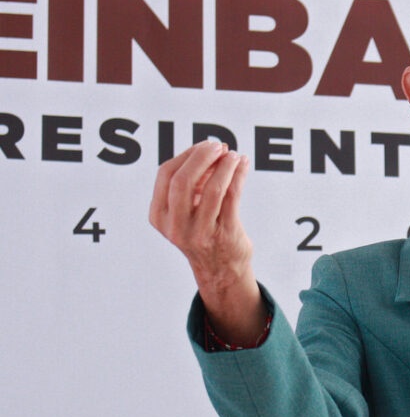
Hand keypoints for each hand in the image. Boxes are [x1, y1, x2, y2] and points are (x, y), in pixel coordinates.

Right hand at [149, 140, 265, 342]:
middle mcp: (176, 226)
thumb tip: (209, 151)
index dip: (186, 155)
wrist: (220, 271)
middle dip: (202, 156)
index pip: (166, 175)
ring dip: (225, 165)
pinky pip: (232, 196)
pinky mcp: (225, 233)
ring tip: (234, 155)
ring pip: (212, 188)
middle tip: (218, 146)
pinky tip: (243, 165)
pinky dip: (238, 175)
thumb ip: (190, 184)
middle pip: (183, 180)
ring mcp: (200, 231)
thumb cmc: (202, 232)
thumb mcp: (184, 211)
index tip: (203, 147)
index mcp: (160, 216)